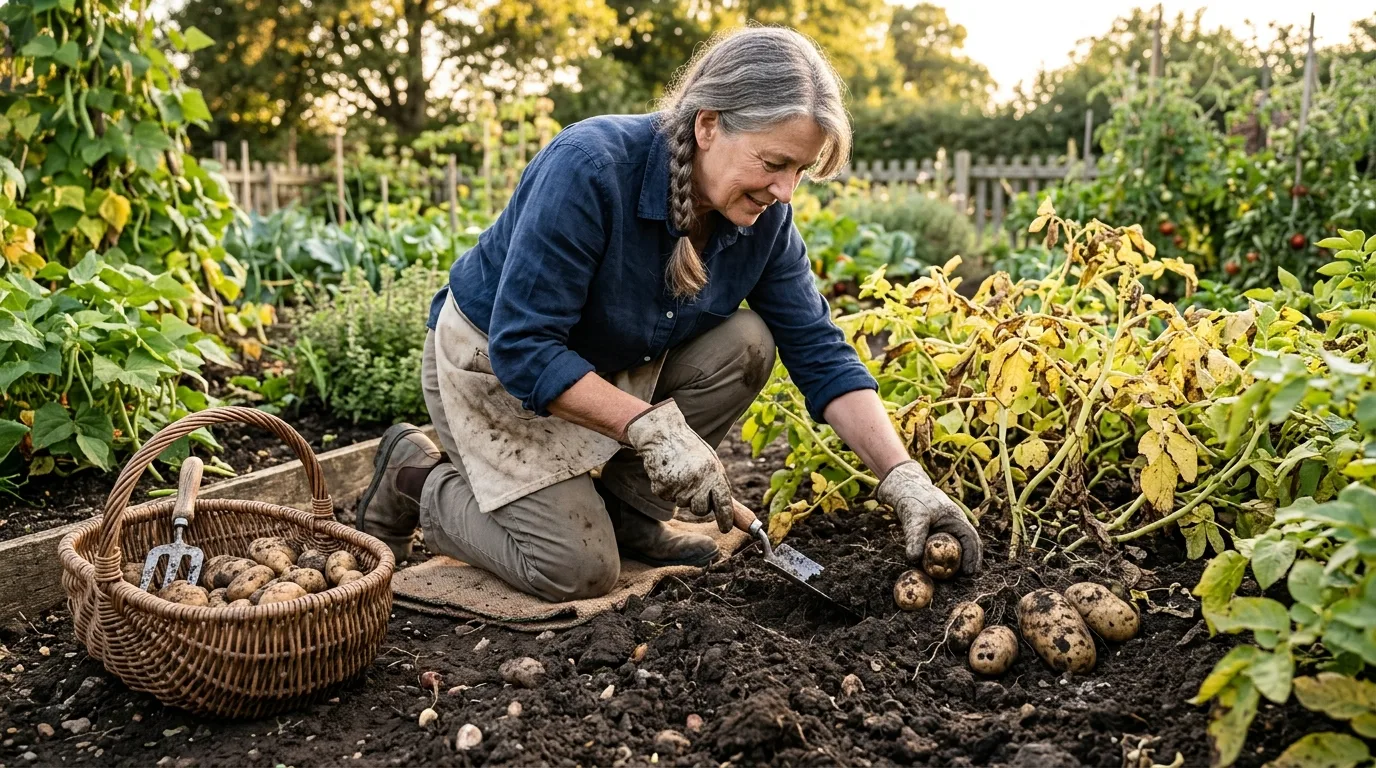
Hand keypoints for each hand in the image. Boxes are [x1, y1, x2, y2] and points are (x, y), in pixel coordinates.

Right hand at [623, 399, 733, 531]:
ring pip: (683, 504)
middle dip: (699, 504)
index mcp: (713, 472)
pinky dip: (668, 490)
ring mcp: (678, 485)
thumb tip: (738, 514)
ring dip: (682, 494)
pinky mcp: (662, 488)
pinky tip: (668, 473)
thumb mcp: (711, 464)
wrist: (664, 435)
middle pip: (701, 510)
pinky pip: (668, 499)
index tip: (726, 528)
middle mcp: (697, 480)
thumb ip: (720, 487)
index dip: (726, 518)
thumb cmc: (690, 451)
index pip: (723, 503)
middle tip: (694, 486)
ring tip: (680, 473)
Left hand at [878, 460, 981, 572]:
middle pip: (968, 545)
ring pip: (957, 546)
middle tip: (964, 580)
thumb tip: (913, 560)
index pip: (971, 540)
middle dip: (968, 562)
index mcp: (955, 518)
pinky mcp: (936, 530)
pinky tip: (937, 568)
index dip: (973, 557)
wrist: (902, 485)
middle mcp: (954, 523)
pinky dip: (944, 557)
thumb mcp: (914, 518)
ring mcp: (946, 527)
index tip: (970, 573)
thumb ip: (914, 537)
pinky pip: (945, 546)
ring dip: (957, 561)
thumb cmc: (911, 498)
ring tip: (953, 578)